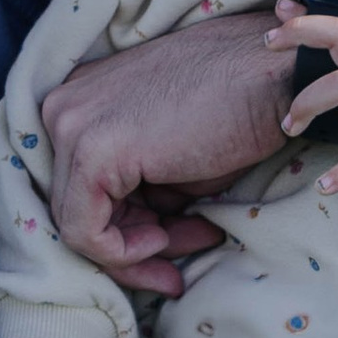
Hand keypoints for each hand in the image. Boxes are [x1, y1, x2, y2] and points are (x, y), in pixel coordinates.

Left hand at [39, 11, 289, 292]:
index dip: (125, 228)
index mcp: (81, 102)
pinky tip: (164, 239)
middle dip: (131, 243)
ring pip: (77, 223)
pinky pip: (84, 231)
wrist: (274, 80)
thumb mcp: (175, 162)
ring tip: (193, 240)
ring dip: (134, 251)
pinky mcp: (90, 152)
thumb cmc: (236, 111)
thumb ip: (146, 195)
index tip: (168, 247)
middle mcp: (63, 108)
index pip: (81, 185)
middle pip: (76, 205)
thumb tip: (144, 240)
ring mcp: (70, 126)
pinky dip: (122, 253)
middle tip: (181, 258)